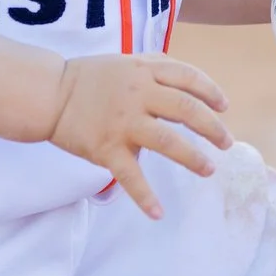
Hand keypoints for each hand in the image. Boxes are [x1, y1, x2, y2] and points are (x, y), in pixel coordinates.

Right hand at [46, 54, 232, 218]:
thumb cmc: (88, 78)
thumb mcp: (125, 62)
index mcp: (144, 71)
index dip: (211, 92)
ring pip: (168, 141)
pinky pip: (130, 176)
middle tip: (226, 143)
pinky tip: (158, 213)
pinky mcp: (106, 148)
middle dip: (212, 127)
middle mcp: (138, 94)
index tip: (224, 107)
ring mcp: (123, 122)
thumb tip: (188, 83)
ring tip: (208, 169)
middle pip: (186, 109)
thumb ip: (155, 68)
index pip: (188, 78)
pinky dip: (145, 197)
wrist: (49, 94)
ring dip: (192, 157)